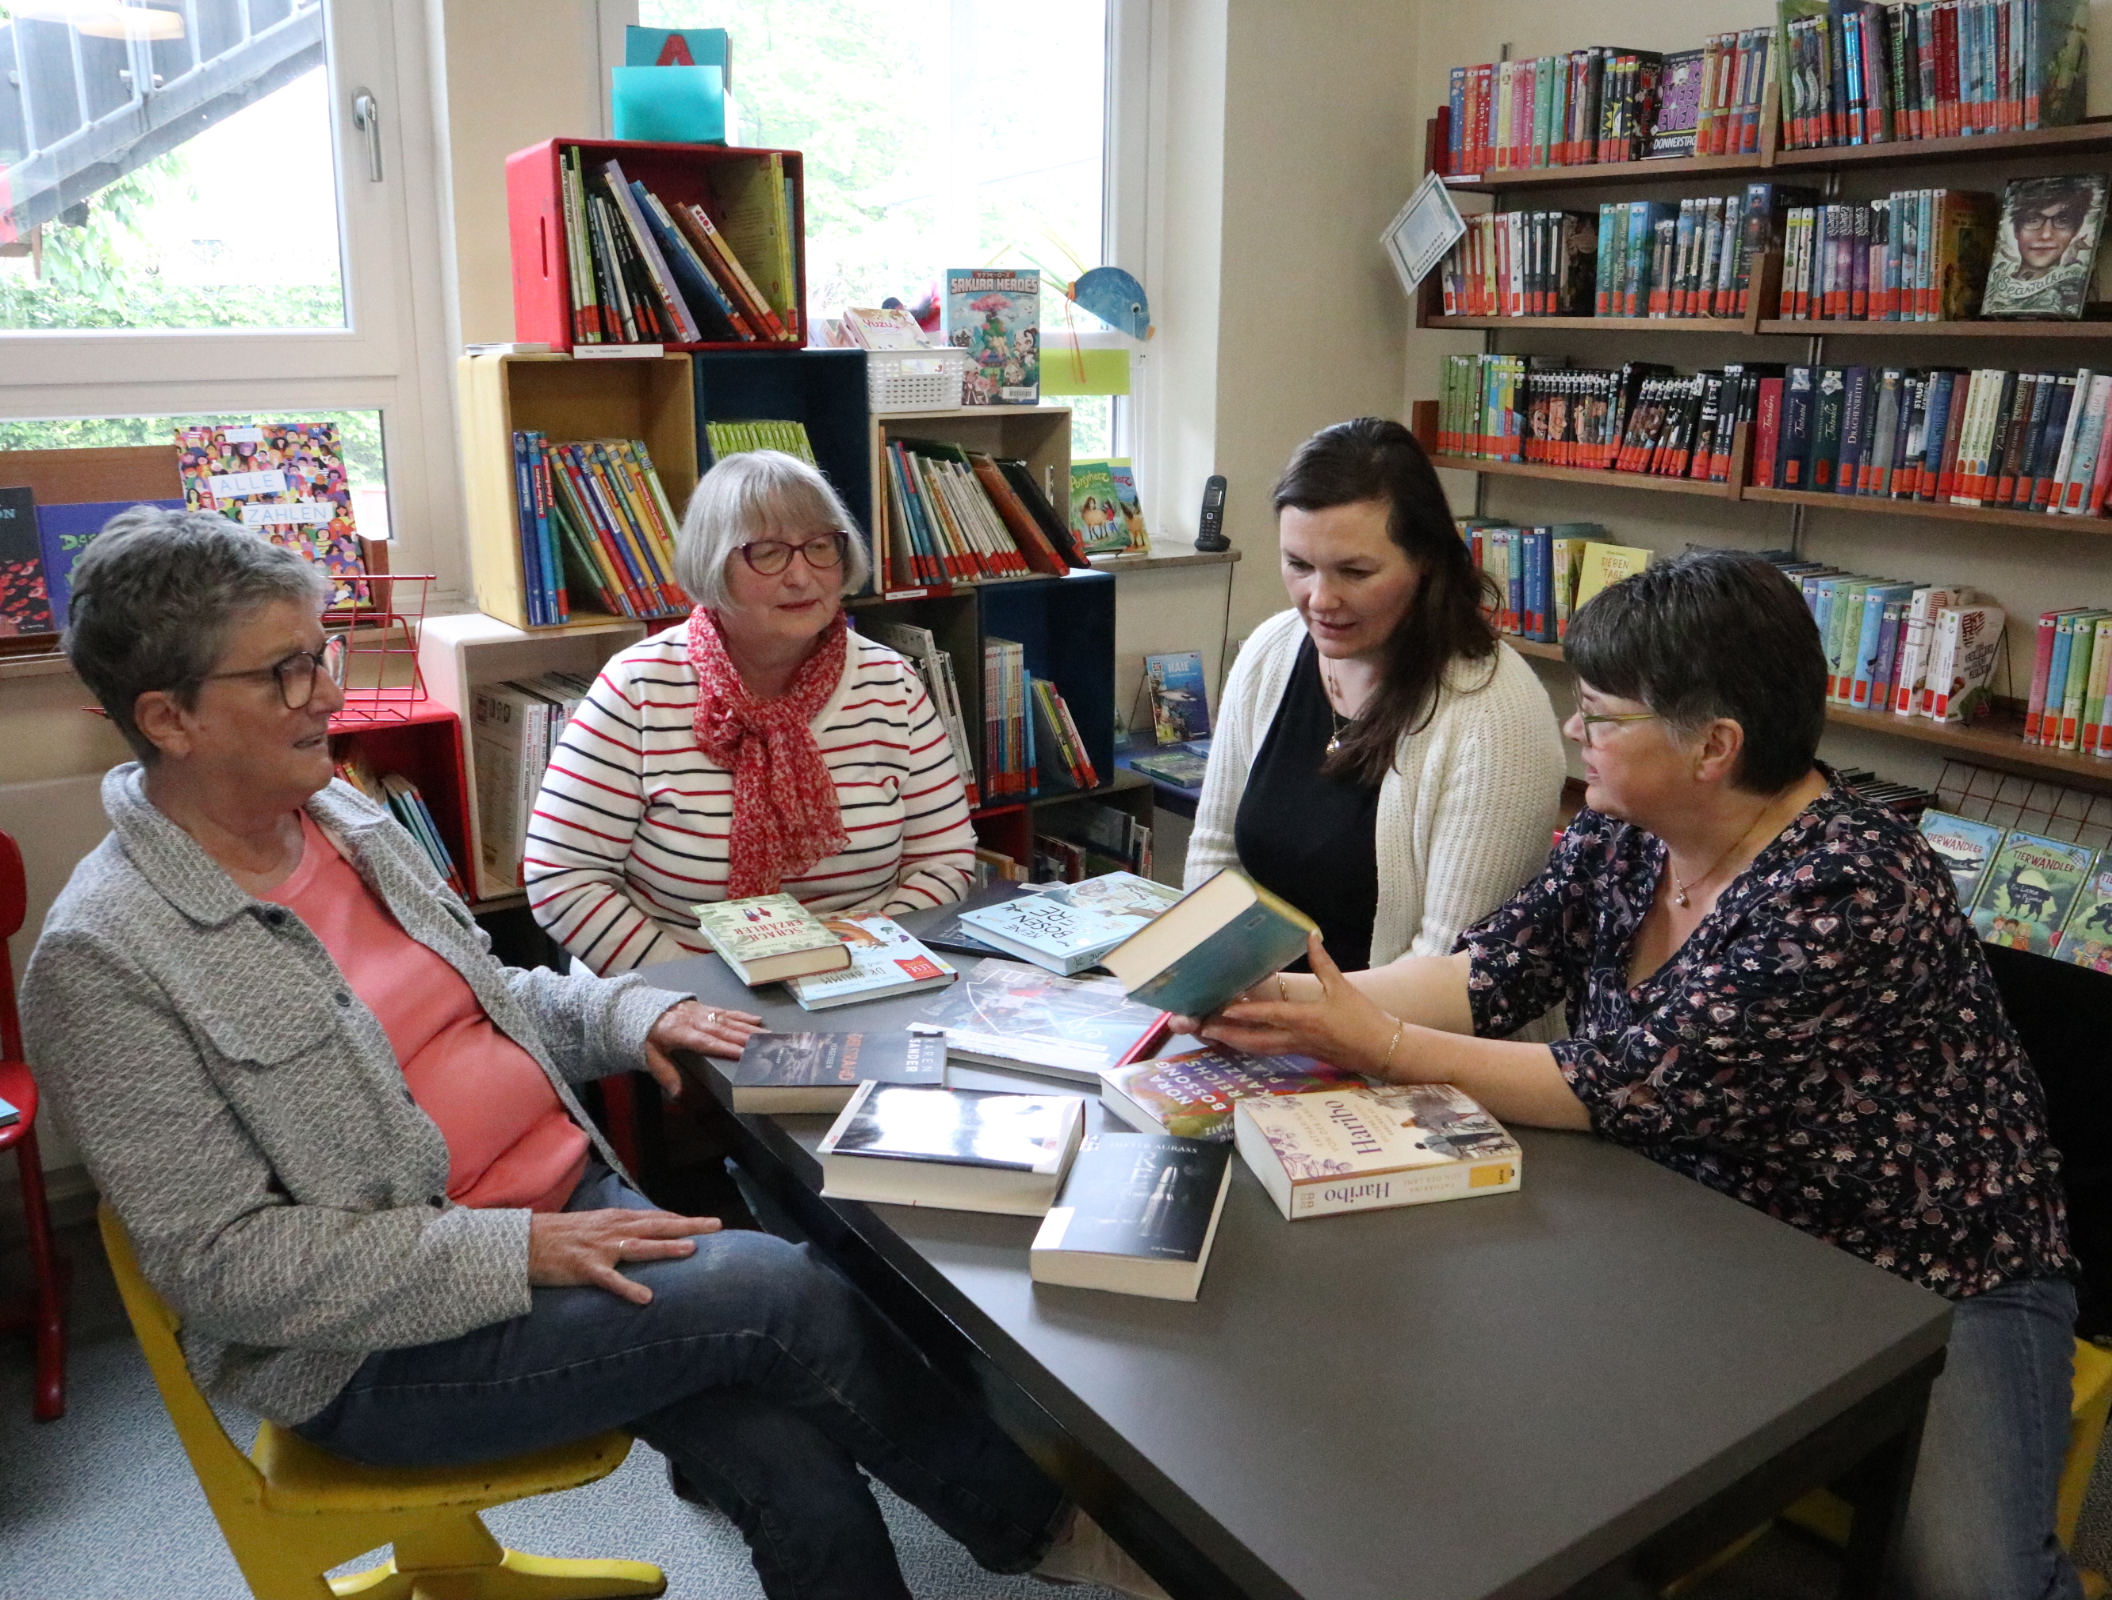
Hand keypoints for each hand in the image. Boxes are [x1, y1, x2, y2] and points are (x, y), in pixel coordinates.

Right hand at [527, 1207, 721, 1304]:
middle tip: (716, 1225)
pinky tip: (646, 1298)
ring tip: (692, 1250)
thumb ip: (619, 1229)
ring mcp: (600, 1249)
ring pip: (639, 1247)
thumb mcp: (594, 1225)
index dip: (682, 1220)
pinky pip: (610, 1280)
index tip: (708, 1222)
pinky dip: (628, 1288)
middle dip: (688, 1225)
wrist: (524, 1243)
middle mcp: (612, 1230)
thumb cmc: (560, 1236)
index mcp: (616, 1219)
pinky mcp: (585, 1268)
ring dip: (666, 1247)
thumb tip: (644, 1233)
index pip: (656, 1218)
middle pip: (657, 1225)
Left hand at [644, 999, 762, 1096]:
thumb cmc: (645, 1034)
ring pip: (728, 1020)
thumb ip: (665, 1073)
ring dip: (749, 1028)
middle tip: (765, 1044)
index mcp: (679, 1032)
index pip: (706, 1042)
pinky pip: (725, 1012)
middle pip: (722, 1030)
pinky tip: (756, 1020)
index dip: (725, 1048)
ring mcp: (700, 1012)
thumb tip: (678, 1093)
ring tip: (766, 1035)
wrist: (638, 1006)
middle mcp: (693, 1020)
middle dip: (745, 1038)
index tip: (743, 1054)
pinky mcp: (704, 1008)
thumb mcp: (649, 1055)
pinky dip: (742, 1016)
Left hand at [1190, 933, 1403, 1074]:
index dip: (1247, 1013)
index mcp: (1308, 1019)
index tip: (1224, 1010)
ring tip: (1213, 1034)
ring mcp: (1299, 1048)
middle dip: (1228, 1035)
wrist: (1384, 1050)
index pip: (1272, 1016)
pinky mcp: (1303, 1053)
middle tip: (1203, 1029)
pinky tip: (1239, 1040)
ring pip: (1260, 1048)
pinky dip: (1252, 1045)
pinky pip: (1270, 1050)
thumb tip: (1311, 936)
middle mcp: (1299, 1037)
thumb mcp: (1343, 987)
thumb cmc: (1364, 1018)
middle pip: (1256, 1040)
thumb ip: (1323, 963)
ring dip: (1236, 1042)